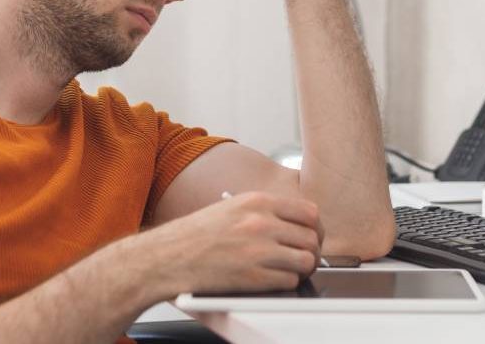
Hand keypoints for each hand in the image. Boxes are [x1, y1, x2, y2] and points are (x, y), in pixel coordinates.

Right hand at [152, 191, 322, 294]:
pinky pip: (290, 280)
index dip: (316, 227)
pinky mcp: (254, 277)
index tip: (313, 235)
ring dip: (303, 268)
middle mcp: (261, 223)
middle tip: (306, 256)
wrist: (168, 256)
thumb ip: (264, 211)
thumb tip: (294, 222)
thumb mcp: (232, 207)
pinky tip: (276, 278)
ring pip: (306, 260)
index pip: (309, 212)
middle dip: (313, 249)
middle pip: (312, 238)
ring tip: (293, 269)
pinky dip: (287, 282)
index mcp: (257, 202)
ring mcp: (259, 250)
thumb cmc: (196, 234)